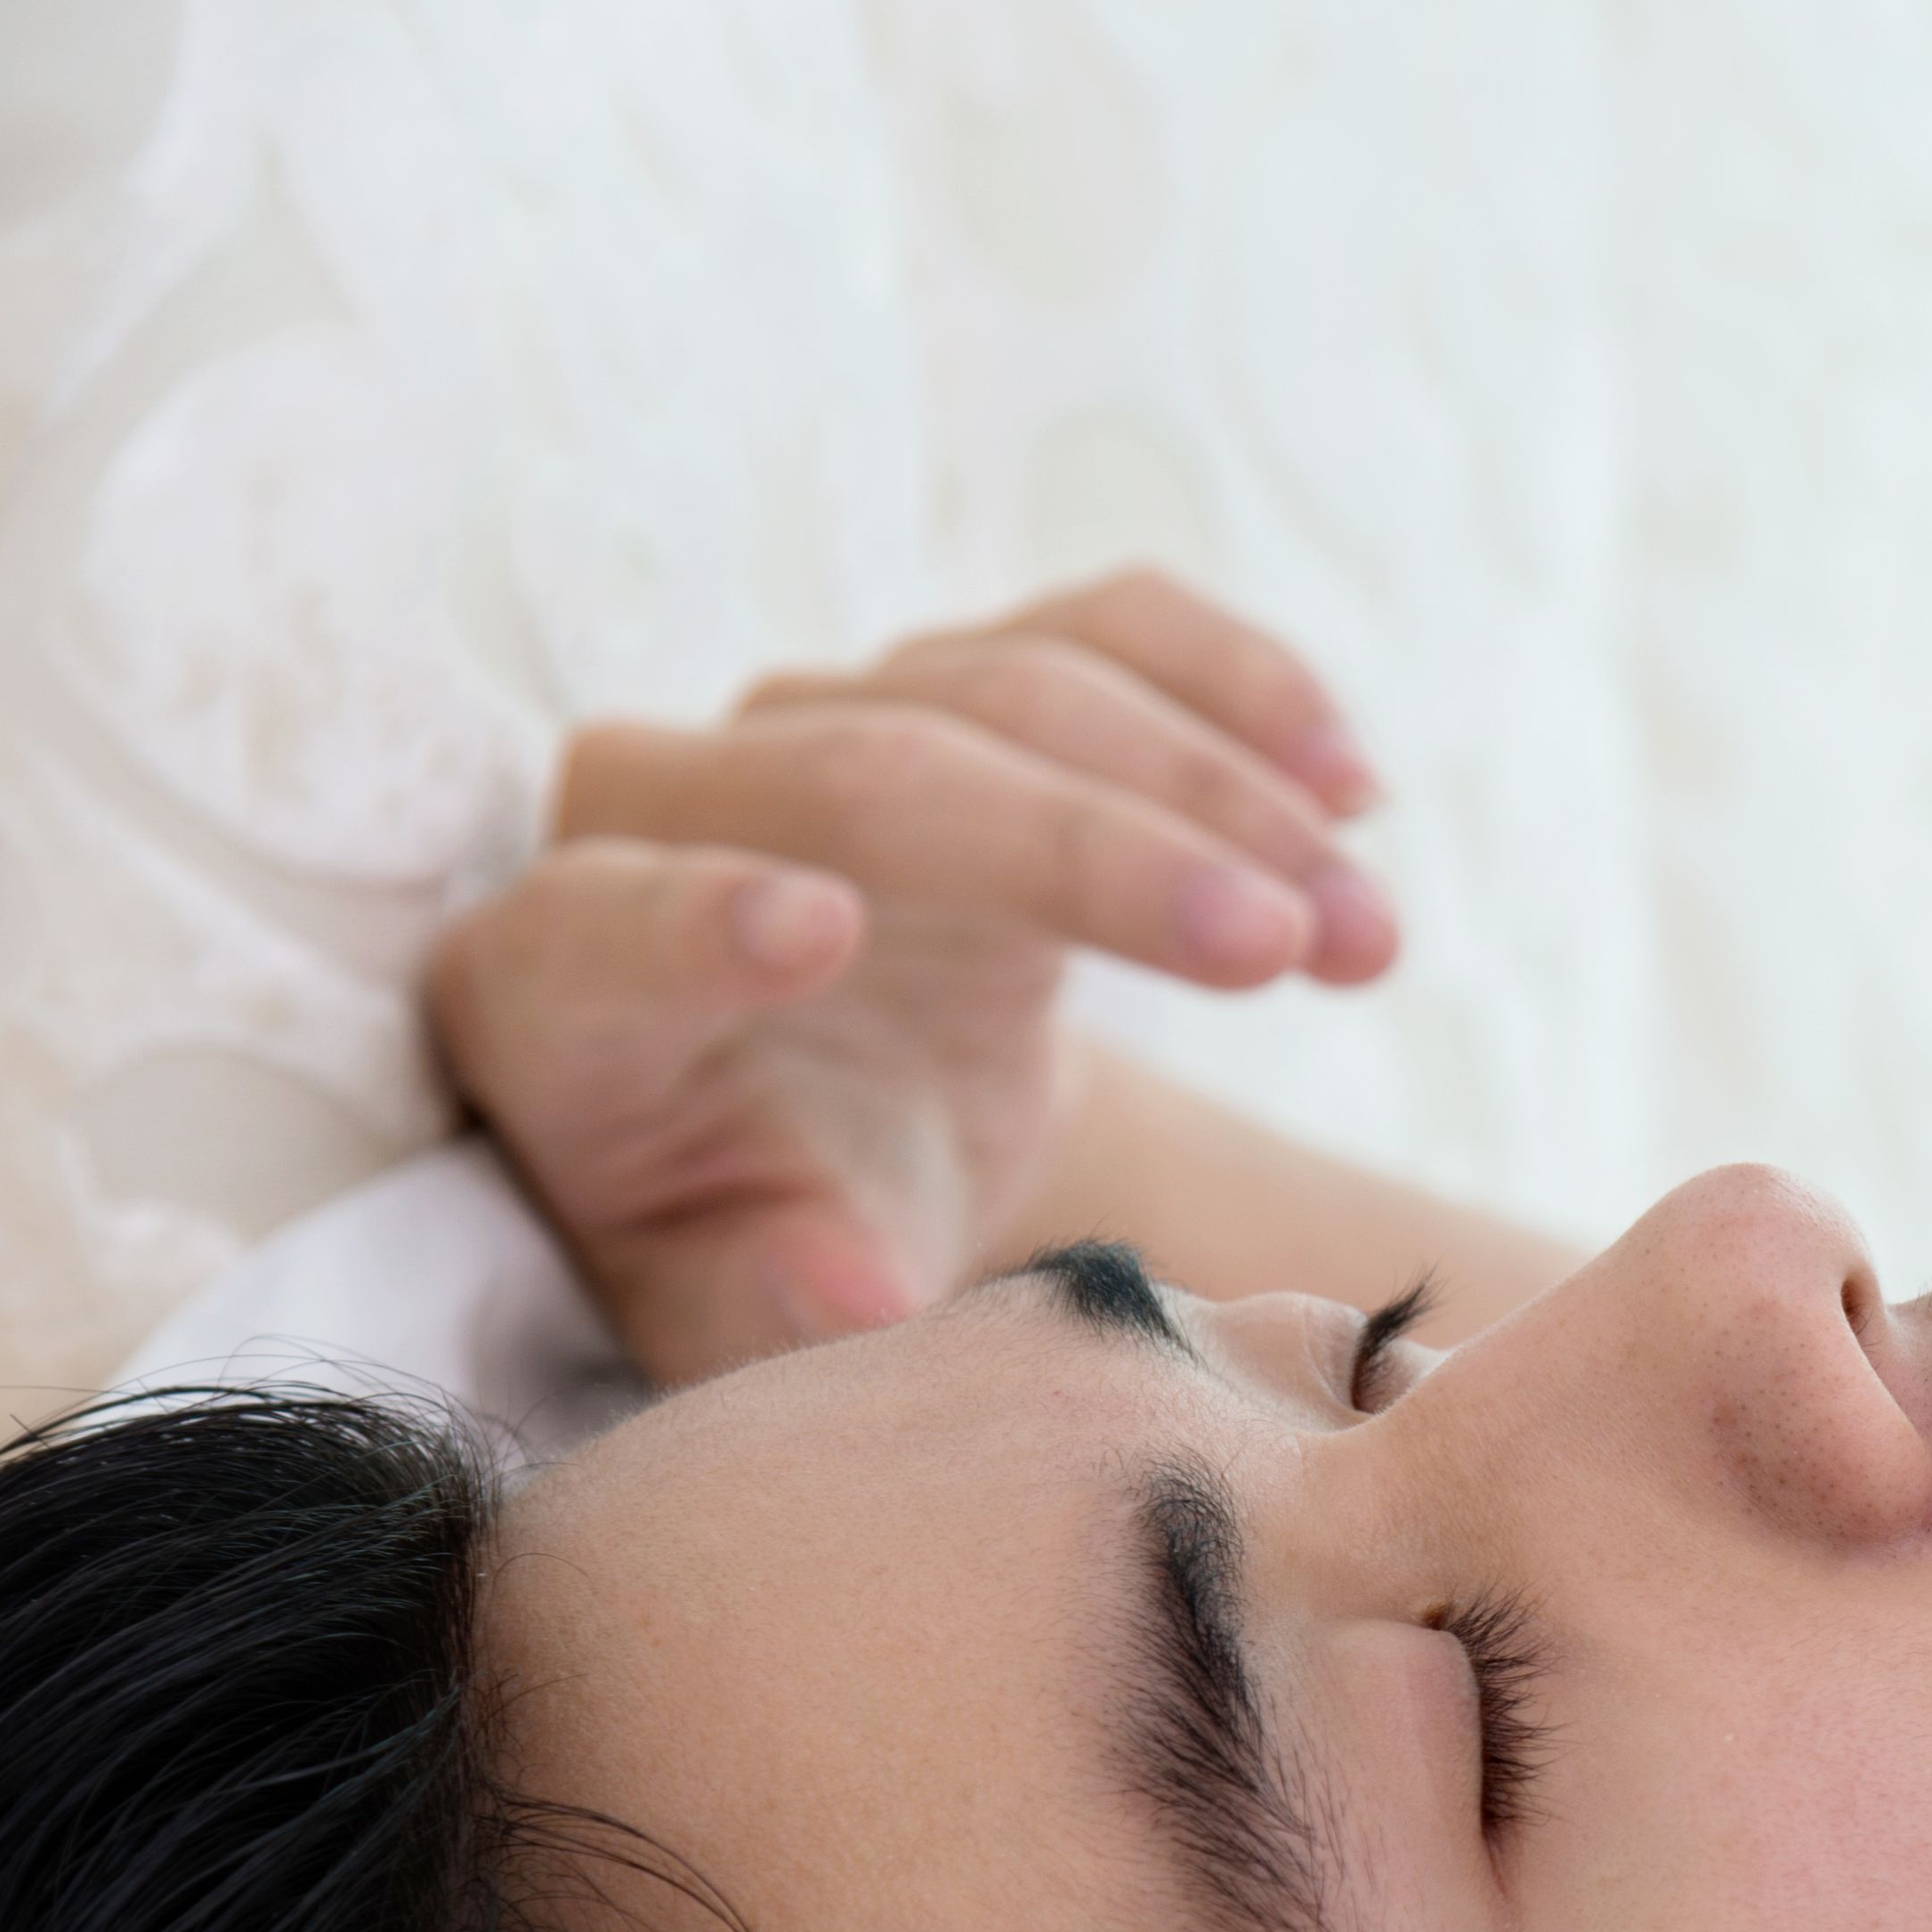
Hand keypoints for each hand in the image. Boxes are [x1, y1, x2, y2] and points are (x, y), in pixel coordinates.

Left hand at [427, 570, 1398, 1384]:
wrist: (825, 1141)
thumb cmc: (765, 1236)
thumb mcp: (743, 1304)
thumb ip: (763, 1295)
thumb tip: (851, 1288)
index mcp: (564, 984)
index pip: (609, 922)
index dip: (699, 917)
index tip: (814, 931)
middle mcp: (668, 804)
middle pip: (871, 771)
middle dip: (1093, 853)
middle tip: (1277, 947)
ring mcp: (823, 717)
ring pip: (1016, 687)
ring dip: (1221, 801)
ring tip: (1367, 938)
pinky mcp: (961, 680)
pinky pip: (1103, 627)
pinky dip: (1237, 687)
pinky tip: (1354, 790)